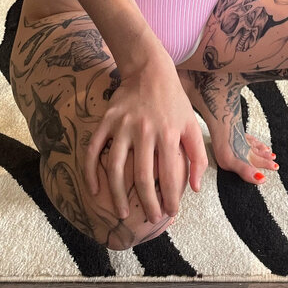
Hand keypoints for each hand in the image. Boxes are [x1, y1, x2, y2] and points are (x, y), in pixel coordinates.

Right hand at [84, 45, 207, 222]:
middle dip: (146, 203)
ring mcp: (122, 126)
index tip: (170, 213)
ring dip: (117, 194)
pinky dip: (90, 171)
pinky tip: (94, 190)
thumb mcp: (192, 125)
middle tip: (150, 218)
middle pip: (141, 177)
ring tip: (122, 213)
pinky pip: (93, 150)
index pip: (168, 176)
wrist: (150, 70)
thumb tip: (195, 190)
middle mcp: (144, 131)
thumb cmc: (174, 101)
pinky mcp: (106, 121)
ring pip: (115, 168)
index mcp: (168, 134)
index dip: (169, 199)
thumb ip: (197, 157)